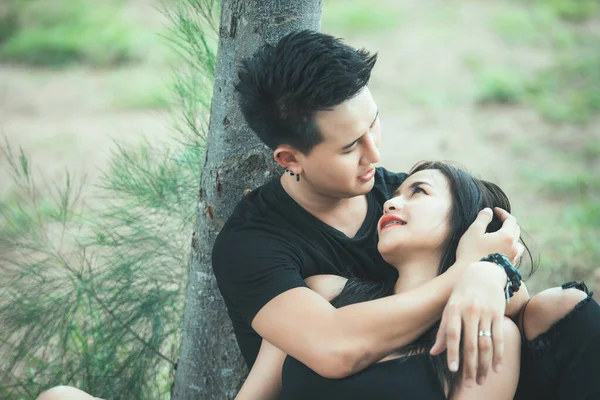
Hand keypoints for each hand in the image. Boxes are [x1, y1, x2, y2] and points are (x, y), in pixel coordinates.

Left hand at [430, 262, 506, 386]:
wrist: (483, 273)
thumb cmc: (462, 293)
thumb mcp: (449, 307)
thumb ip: (443, 330)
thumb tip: (434, 352)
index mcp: (454, 309)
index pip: (452, 334)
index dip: (452, 352)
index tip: (453, 369)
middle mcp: (469, 311)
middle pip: (470, 344)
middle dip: (470, 366)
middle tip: (469, 383)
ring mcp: (485, 313)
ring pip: (486, 344)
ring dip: (484, 365)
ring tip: (481, 380)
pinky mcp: (498, 314)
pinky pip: (499, 338)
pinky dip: (498, 355)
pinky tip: (496, 368)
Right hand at [456, 207, 521, 265]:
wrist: (474, 277)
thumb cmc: (471, 253)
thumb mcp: (473, 232)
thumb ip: (482, 219)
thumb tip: (489, 211)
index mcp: (507, 237)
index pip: (511, 220)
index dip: (503, 213)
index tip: (495, 210)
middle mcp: (514, 247)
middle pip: (516, 230)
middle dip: (508, 223)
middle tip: (498, 220)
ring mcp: (513, 259)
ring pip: (518, 244)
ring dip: (511, 237)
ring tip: (501, 236)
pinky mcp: (510, 268)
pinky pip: (514, 254)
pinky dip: (509, 247)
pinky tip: (500, 249)